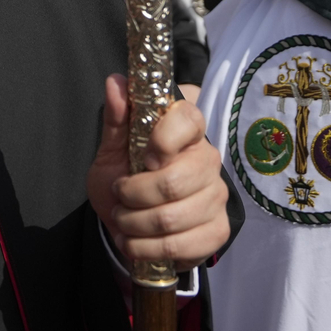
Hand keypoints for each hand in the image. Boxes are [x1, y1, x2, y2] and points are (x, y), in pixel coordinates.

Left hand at [86, 75, 228, 267]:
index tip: (142, 157)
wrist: (127, 222)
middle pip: (176, 181)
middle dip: (134, 195)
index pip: (189, 119)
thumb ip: (117, 119)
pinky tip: (136, 242)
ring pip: (174, 218)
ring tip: (123, 219)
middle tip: (119, 196)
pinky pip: (182, 246)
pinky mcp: (218, 231)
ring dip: (135, 224)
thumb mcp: (112, 148)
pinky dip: (147, 248)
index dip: (163, 138)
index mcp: (185, 130)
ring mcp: (216, 196)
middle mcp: (208, 160)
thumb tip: (116, 82)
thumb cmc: (122, 176)